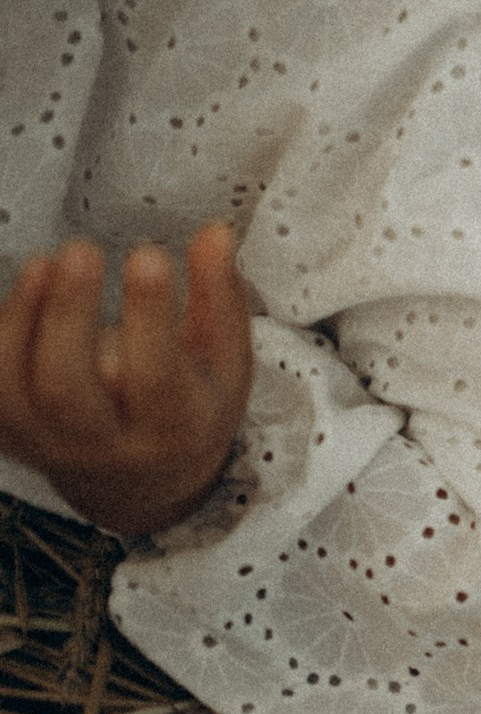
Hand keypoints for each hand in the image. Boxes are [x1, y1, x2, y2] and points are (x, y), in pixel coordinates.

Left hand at [0, 224, 254, 534]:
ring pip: (13, 389)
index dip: (150, 315)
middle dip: (68, 314)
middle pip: (66, 390)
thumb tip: (215, 233)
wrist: (142, 480)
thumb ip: (219, 299)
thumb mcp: (225, 363)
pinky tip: (29, 282)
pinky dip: (2, 330)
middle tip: (81, 249)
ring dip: (23, 317)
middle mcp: (105, 446)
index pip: (156, 378)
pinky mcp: (10, 434)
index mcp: (172, 430)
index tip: (149, 254)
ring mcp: (48, 444)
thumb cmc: (188, 408)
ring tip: (47, 260)